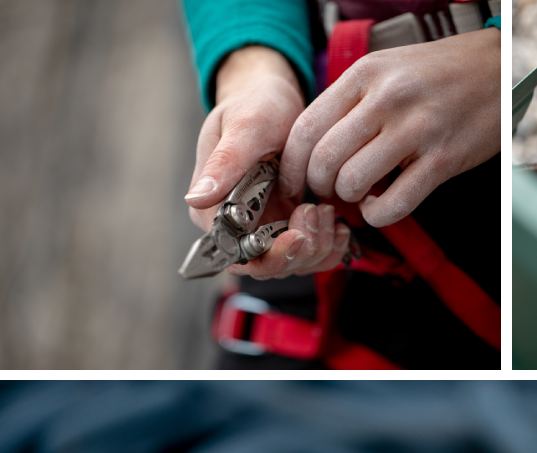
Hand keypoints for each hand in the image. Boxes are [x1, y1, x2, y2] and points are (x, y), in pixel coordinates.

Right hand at [185, 46, 352, 278]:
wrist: (278, 102)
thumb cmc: (257, 106)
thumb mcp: (245, 128)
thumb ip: (224, 163)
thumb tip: (196, 199)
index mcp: (214, 210)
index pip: (238, 256)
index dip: (270, 255)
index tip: (298, 234)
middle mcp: (235, 228)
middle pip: (269, 266)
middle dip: (301, 250)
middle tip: (320, 213)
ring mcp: (263, 231)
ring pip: (293, 264)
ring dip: (318, 247)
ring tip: (328, 210)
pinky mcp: (287, 228)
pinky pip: (308, 255)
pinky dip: (328, 247)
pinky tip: (340, 227)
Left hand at [278, 28, 501, 228]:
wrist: (498, 68)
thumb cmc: (439, 74)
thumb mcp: (387, 70)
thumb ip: (351, 102)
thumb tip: (313, 148)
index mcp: (365, 75)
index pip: (306, 128)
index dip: (292, 166)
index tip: (295, 183)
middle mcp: (387, 100)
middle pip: (325, 160)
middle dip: (319, 188)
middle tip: (330, 192)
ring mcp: (416, 130)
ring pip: (353, 182)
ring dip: (350, 200)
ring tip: (360, 195)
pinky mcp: (442, 160)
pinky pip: (394, 204)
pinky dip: (378, 215)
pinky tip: (380, 205)